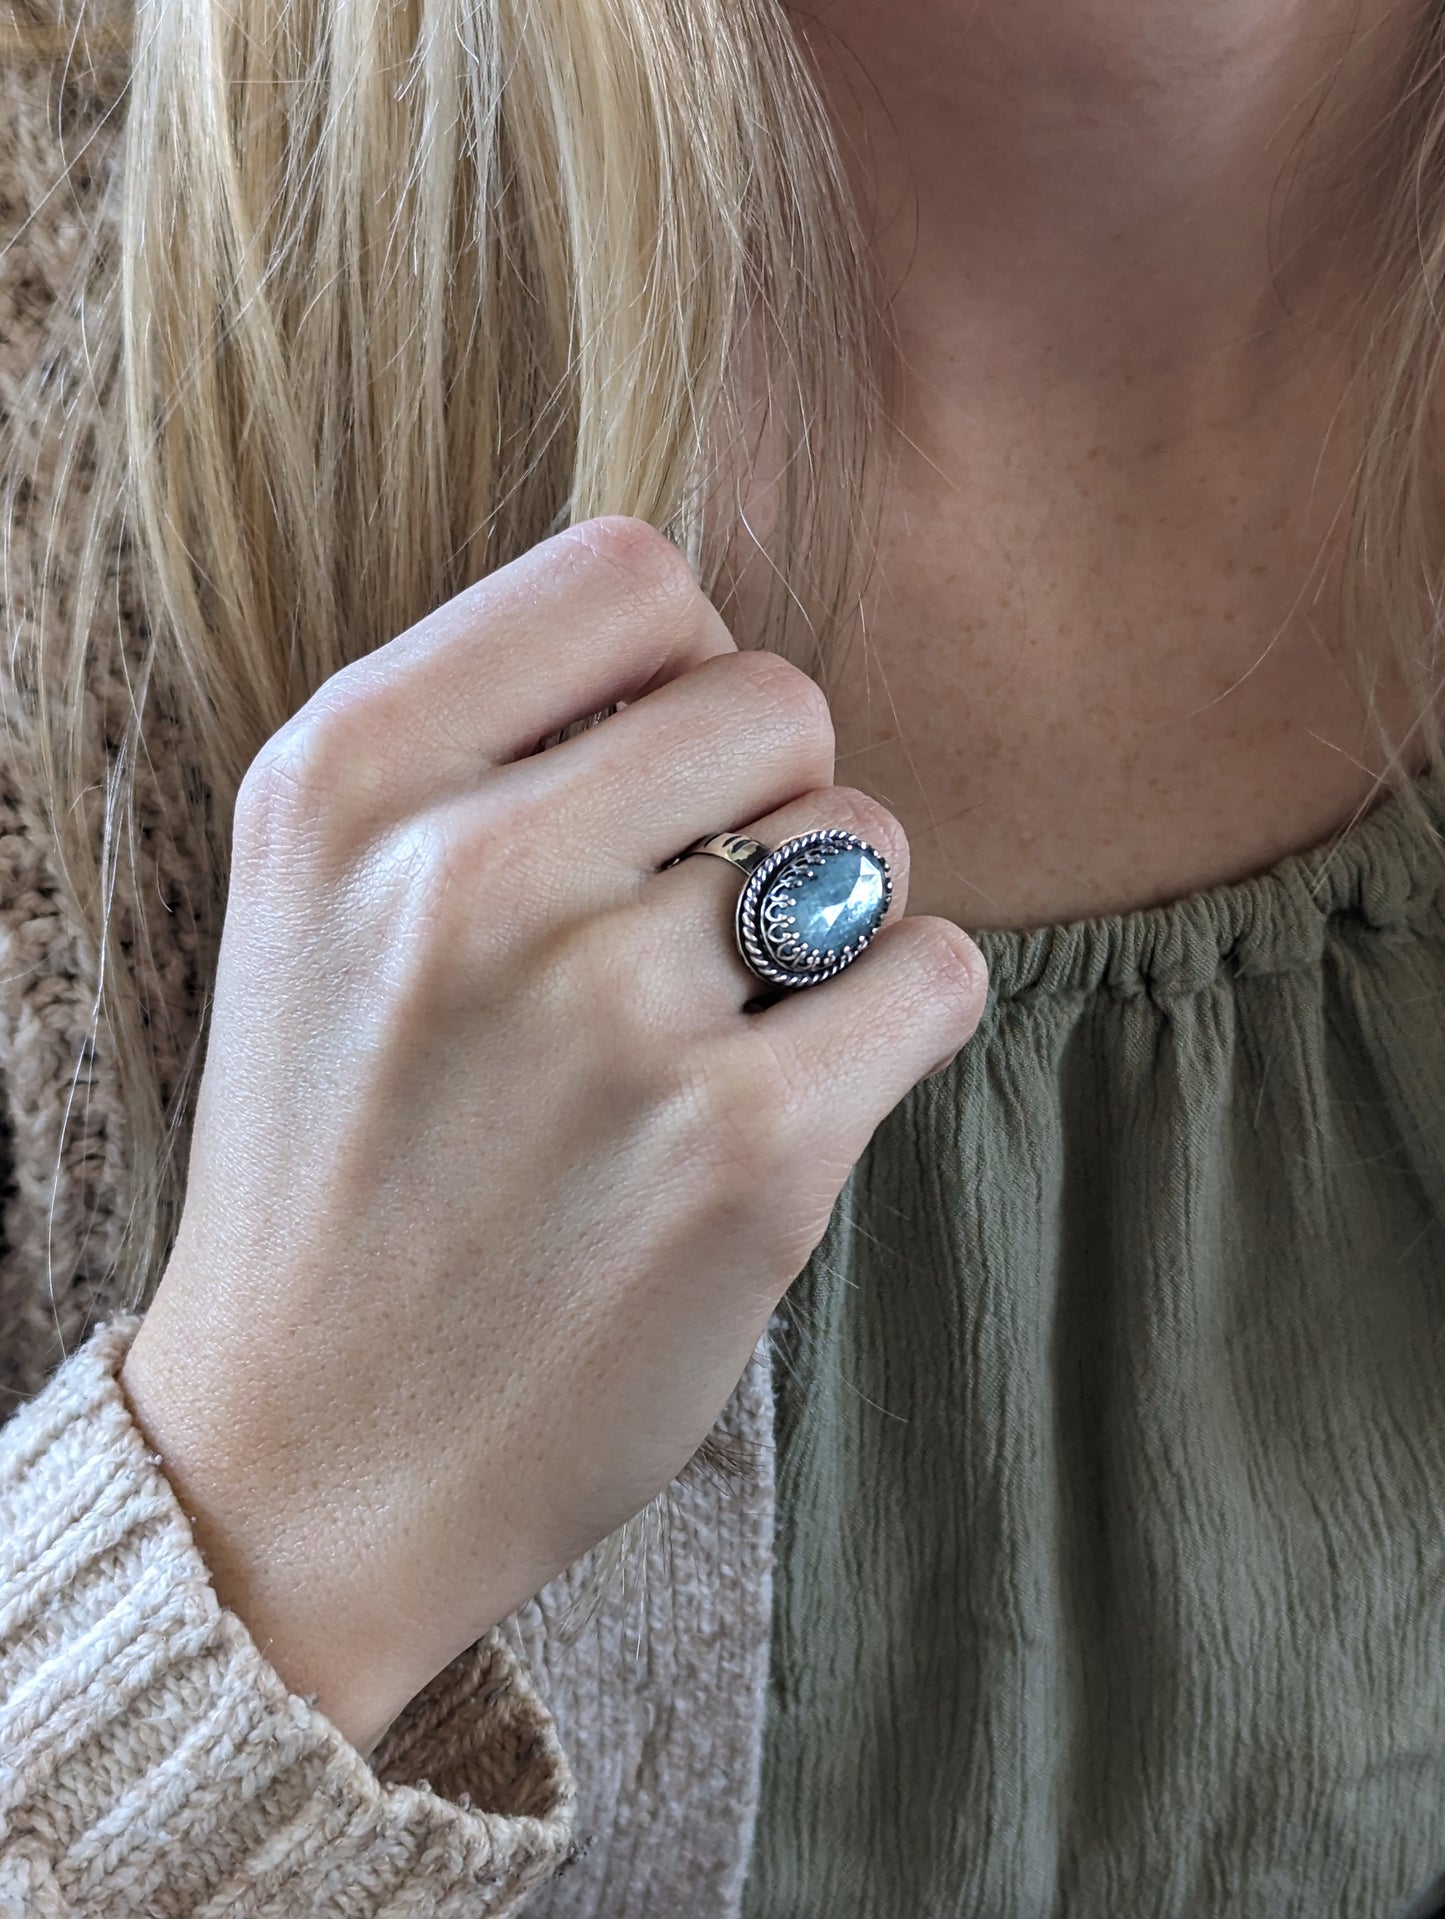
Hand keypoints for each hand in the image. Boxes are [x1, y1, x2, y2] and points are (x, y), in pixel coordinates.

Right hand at [119, 517, 987, 1753]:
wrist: (313, 1455)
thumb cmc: (346, 1152)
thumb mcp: (326, 899)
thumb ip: (488, 742)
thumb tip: (712, 654)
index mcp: (345, 779)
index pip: (631, 578)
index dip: (676, 671)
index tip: (648, 782)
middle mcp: (463, 877)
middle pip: (774, 697)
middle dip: (767, 799)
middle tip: (694, 925)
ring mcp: (604, 1018)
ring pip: (864, 839)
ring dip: (828, 926)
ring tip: (718, 1029)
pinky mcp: (738, 1155)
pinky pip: (933, 972)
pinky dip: (894, 1022)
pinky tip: (791, 1096)